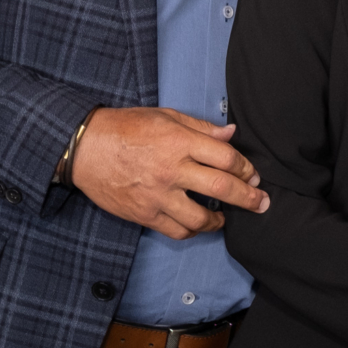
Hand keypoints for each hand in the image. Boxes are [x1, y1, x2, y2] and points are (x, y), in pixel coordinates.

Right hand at [69, 107, 268, 237]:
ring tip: (227, 217)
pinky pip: (177, 230)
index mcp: (179, 141)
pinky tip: (199, 224)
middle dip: (248, 197)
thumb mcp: (165, 116)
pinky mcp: (144, 214)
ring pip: (200, 218)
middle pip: (221, 188)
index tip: (252, 173)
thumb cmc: (126, 127)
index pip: (225, 157)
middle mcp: (171, 170)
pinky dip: (193, 230)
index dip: (245, 167)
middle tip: (262, 202)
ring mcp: (157, 195)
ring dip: (220, 220)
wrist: (85, 148)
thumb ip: (201, 128)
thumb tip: (231, 134)